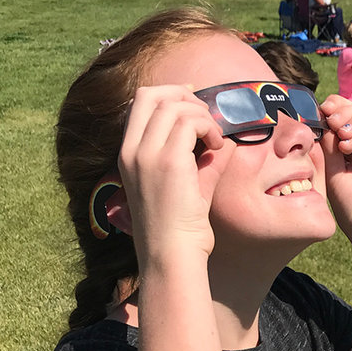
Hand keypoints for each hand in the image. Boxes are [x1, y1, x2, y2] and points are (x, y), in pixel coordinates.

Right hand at [117, 85, 224, 261]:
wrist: (171, 256)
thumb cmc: (179, 230)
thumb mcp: (186, 186)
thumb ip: (201, 160)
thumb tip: (224, 140)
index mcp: (127, 155)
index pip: (140, 102)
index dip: (169, 93)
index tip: (194, 104)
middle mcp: (131, 151)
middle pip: (152, 94)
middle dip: (184, 95)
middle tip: (207, 116)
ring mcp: (146, 155)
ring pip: (174, 106)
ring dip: (202, 115)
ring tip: (214, 140)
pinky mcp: (168, 162)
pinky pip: (190, 122)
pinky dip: (209, 128)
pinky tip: (217, 147)